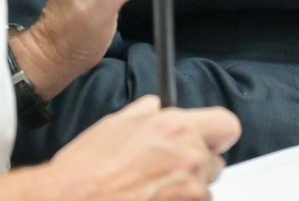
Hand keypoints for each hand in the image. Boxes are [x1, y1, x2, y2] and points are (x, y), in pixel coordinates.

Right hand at [0, 96, 241, 200]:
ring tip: (152, 189)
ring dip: (186, 189)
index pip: (227, 125)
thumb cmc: (88, 167)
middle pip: (215, 161)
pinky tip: (151, 198)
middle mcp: (190, 158)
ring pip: (204, 190)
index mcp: (175, 128)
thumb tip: (157, 108)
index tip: (207, 139)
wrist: (71, 200)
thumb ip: (147, 112)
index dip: (216, 133)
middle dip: (196, 164)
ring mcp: (190, 191)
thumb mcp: (116, 122)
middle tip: (166, 168)